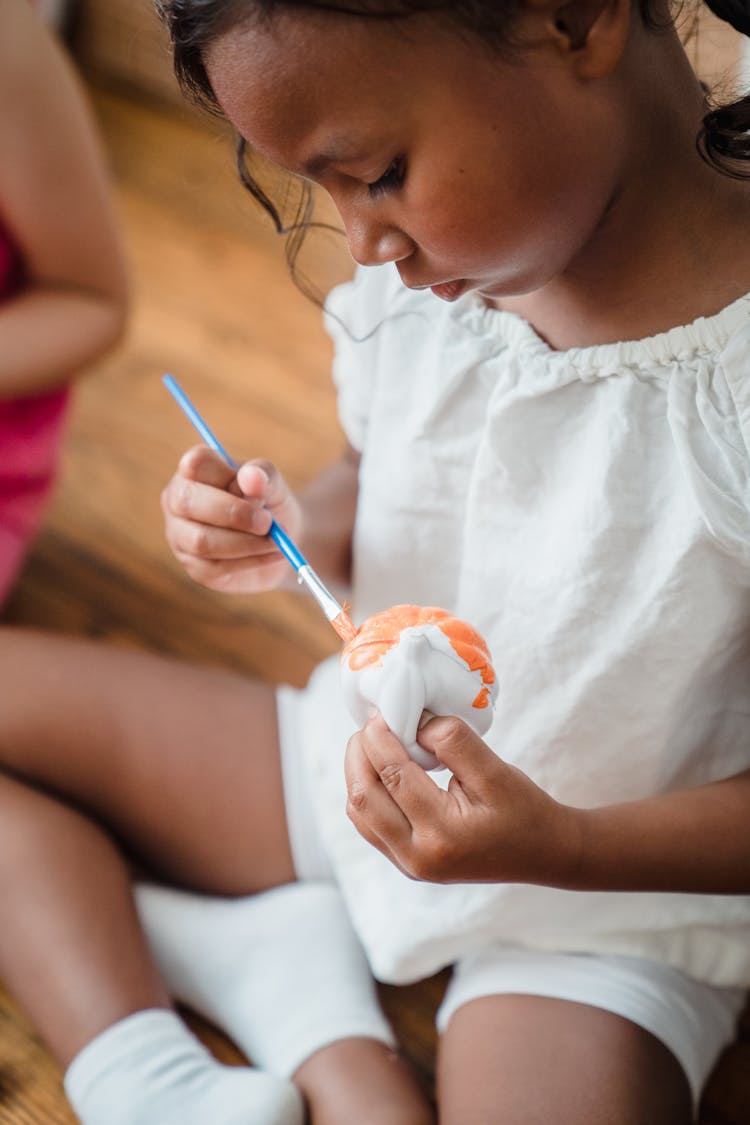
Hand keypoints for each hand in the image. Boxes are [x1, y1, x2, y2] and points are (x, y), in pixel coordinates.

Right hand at [161, 444, 301, 593]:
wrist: (281, 540)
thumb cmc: (269, 502)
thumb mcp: (274, 484)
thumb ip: (264, 476)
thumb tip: (251, 476)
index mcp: (194, 471)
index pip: (195, 463)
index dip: (226, 474)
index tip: (258, 487)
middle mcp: (177, 501)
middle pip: (187, 502)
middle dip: (234, 513)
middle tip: (268, 521)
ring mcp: (181, 536)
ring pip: (201, 540)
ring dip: (246, 542)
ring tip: (276, 540)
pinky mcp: (196, 568)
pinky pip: (217, 568)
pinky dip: (252, 561)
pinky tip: (272, 554)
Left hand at [345, 713, 581, 884]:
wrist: (543, 853)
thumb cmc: (524, 810)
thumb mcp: (496, 771)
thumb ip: (454, 743)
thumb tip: (415, 723)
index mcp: (442, 834)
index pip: (392, 776)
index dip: (379, 737)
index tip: (383, 710)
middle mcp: (417, 857)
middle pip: (363, 797)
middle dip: (360, 753)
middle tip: (375, 723)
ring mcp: (409, 865)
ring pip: (359, 813)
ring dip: (358, 772)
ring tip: (376, 742)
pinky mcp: (407, 863)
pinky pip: (370, 824)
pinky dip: (369, 791)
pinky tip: (384, 768)